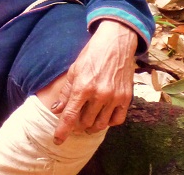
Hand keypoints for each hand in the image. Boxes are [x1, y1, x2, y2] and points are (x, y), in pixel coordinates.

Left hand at [50, 20, 137, 143]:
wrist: (116, 43)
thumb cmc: (92, 54)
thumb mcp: (74, 70)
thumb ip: (66, 92)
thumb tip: (57, 110)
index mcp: (82, 87)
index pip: (70, 116)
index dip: (63, 131)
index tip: (58, 141)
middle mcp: (99, 94)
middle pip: (85, 122)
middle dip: (77, 125)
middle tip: (75, 121)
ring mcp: (114, 97)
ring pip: (100, 124)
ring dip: (92, 126)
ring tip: (88, 121)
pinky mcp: (126, 98)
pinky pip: (117, 120)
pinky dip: (109, 122)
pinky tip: (103, 116)